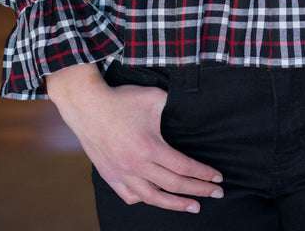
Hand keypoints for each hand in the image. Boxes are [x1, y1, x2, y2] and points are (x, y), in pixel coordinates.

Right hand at [46, 63, 223, 212]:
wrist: (86, 105)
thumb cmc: (122, 99)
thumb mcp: (154, 97)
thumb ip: (175, 107)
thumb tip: (193, 111)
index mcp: (149, 147)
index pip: (183, 167)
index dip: (203, 174)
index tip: (218, 179)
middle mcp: (136, 165)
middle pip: (173, 185)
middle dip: (199, 191)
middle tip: (217, 195)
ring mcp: (121, 173)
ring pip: (152, 197)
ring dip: (175, 204)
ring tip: (193, 207)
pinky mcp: (109, 176)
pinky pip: (130, 196)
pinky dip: (145, 200)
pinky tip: (156, 198)